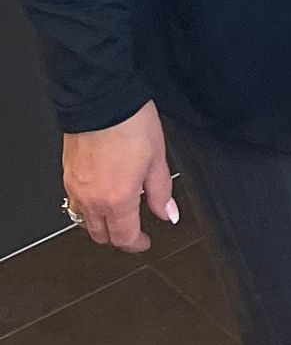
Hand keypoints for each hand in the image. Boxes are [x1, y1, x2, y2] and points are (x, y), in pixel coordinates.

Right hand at [63, 103, 177, 251]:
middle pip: (102, 236)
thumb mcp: (157, 158)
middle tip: (132, 230)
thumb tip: (168, 214)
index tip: (144, 241)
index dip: (136, 244)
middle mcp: (93, 200)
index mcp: (118, 200)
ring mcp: (76, 189)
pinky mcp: (67, 176)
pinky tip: (99, 197)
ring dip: (101, 225)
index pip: (124, 238)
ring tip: (116, 216)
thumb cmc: (130, 124)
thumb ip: (161, 192)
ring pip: (85, 222)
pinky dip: (87, 208)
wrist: (101, 100)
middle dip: (118, 237)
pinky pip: (74, 204)